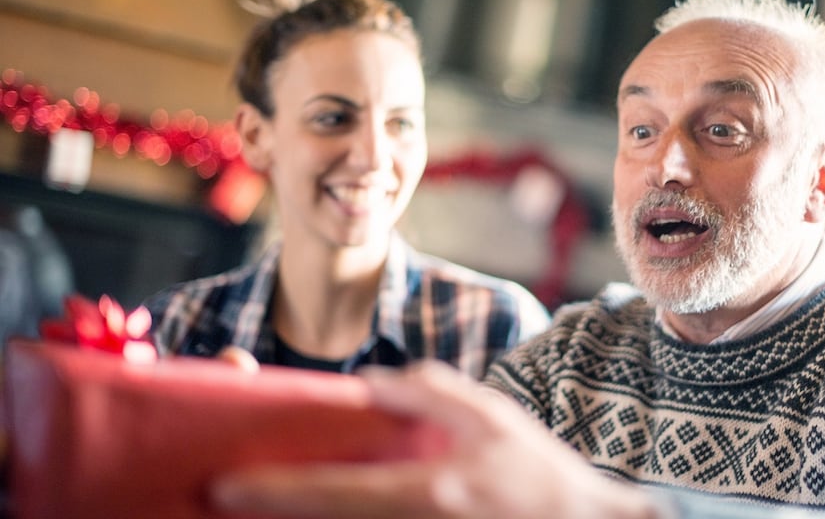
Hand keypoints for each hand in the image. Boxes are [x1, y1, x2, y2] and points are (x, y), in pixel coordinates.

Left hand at [210, 361, 660, 518]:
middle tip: (222, 498)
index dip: (274, 491)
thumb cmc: (540, 479)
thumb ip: (433, 393)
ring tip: (265, 503)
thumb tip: (372, 383)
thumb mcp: (493, 419)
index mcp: (429, 491)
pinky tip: (317, 510)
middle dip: (271, 516)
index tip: (222, 485)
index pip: (334, 494)